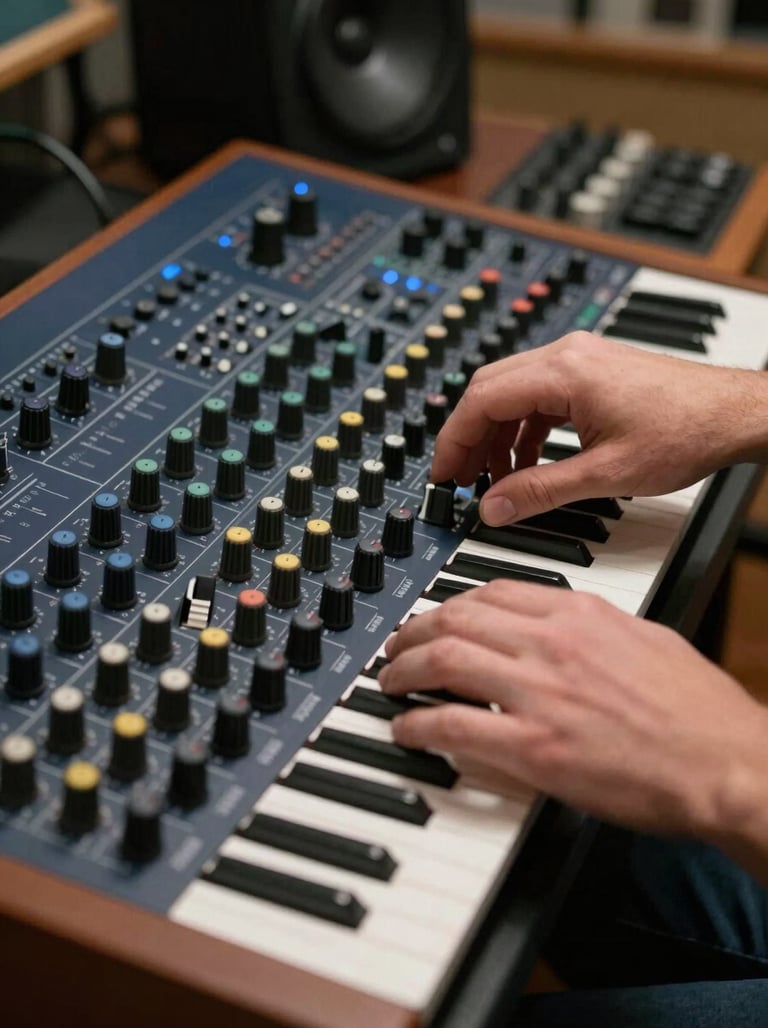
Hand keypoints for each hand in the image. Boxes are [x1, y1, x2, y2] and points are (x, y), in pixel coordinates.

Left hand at [379, 580, 767, 842]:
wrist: (726, 764)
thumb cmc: (698, 710)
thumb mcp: (646, 638)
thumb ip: (592, 628)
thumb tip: (558, 625)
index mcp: (580, 615)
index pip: (493, 591)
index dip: (451, 602)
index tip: (437, 615)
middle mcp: (552, 644)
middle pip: (456, 617)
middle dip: (414, 630)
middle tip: (397, 646)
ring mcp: (539, 694)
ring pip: (443, 660)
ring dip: (403, 670)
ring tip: (389, 682)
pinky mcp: (532, 748)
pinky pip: (451, 724)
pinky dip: (417, 723)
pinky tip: (407, 729)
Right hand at [431, 332, 763, 525]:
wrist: (734, 413)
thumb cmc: (686, 432)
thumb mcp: (606, 475)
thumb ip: (541, 492)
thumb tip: (493, 507)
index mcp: (564, 372)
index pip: (482, 400)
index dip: (454, 441)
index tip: (444, 474)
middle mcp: (567, 355)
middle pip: (489, 389)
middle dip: (469, 437)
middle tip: (460, 478)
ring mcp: (580, 359)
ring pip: (512, 391)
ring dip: (497, 434)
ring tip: (495, 478)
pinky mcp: (591, 370)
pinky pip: (538, 395)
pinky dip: (523, 428)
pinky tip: (529, 461)